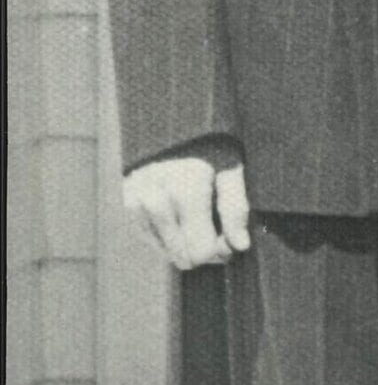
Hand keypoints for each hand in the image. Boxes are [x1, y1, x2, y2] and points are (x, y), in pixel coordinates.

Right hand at [123, 153, 250, 269]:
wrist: (168, 126)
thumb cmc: (209, 147)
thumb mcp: (231, 168)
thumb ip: (235, 207)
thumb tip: (241, 245)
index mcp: (188, 187)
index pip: (202, 250)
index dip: (222, 251)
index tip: (231, 239)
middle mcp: (158, 197)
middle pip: (185, 258)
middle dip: (206, 252)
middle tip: (219, 234)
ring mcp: (139, 203)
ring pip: (169, 253)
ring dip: (188, 246)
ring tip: (201, 224)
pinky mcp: (129, 205)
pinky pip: (153, 241)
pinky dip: (170, 238)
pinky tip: (182, 220)